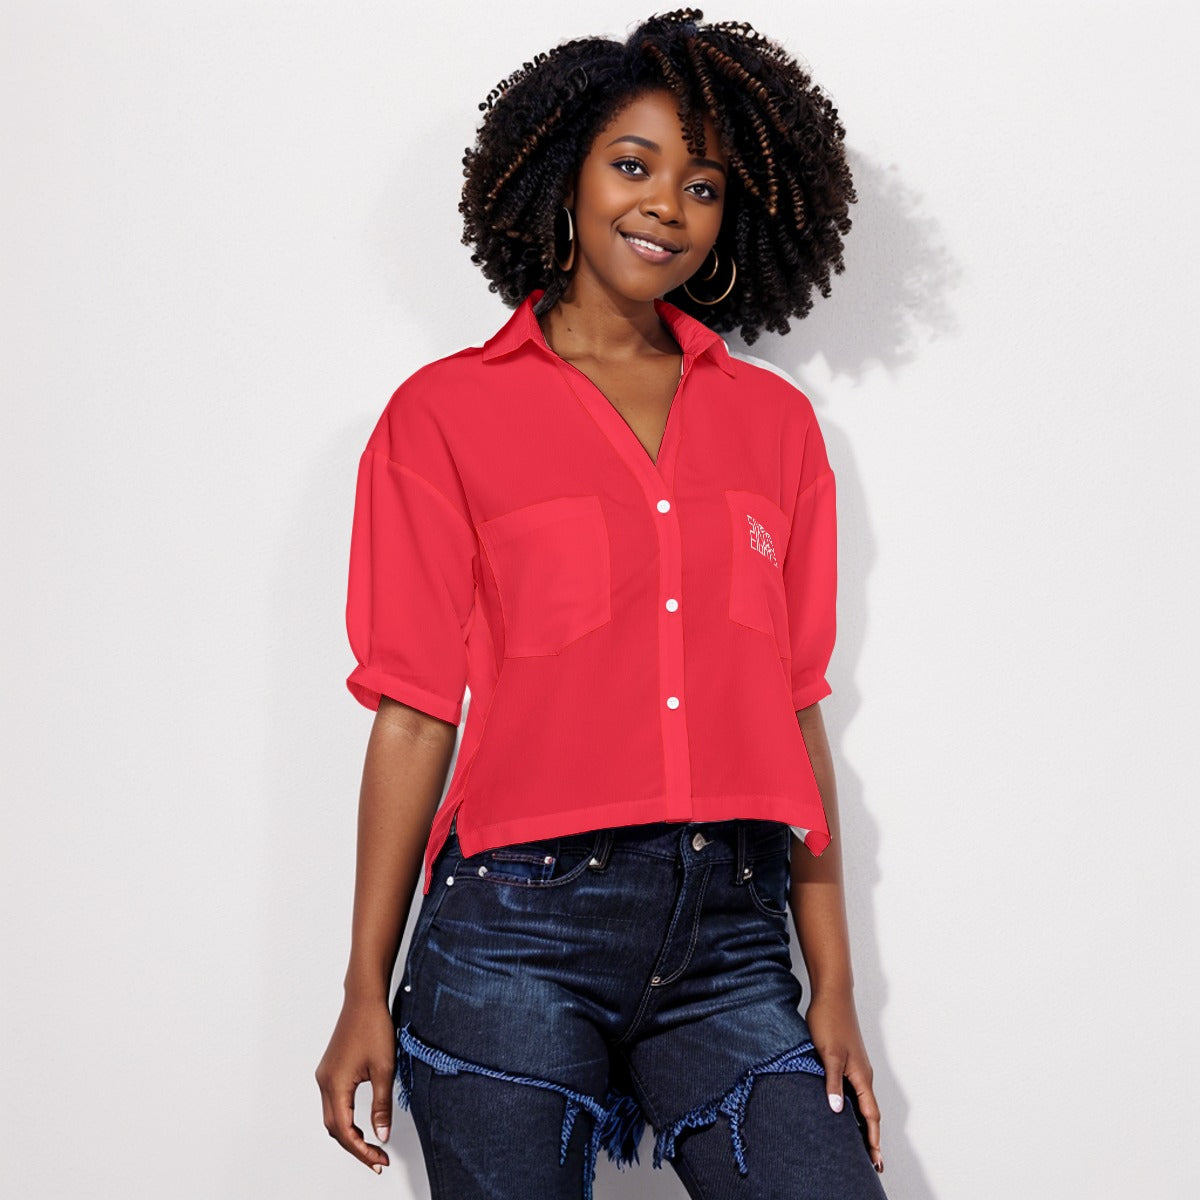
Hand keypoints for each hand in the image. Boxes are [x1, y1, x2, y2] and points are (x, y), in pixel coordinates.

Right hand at [315, 996, 397, 1173]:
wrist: (364, 999)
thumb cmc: (374, 1027)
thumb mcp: (384, 1069)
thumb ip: (382, 1106)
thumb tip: (382, 1136)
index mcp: (335, 1085)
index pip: (344, 1131)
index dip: (361, 1151)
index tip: (379, 1161)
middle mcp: (325, 1082)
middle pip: (335, 1128)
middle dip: (355, 1148)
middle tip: (377, 1159)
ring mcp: (325, 1076)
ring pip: (332, 1117)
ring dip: (349, 1134)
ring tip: (371, 1147)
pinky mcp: (330, 1070)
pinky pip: (333, 1103)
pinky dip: (345, 1119)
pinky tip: (359, 1124)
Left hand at [805, 988, 883, 1173]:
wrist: (831, 995)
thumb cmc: (829, 1021)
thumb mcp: (828, 1054)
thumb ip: (832, 1082)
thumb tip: (836, 1111)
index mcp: (861, 1076)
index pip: (870, 1115)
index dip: (872, 1139)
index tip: (875, 1161)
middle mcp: (862, 1074)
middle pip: (870, 1113)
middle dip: (871, 1137)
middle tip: (872, 1162)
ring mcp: (856, 1067)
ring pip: (862, 1102)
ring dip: (862, 1123)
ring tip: (858, 1144)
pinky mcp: (847, 1060)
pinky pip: (853, 1091)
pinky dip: (853, 1107)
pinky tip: (842, 1111)